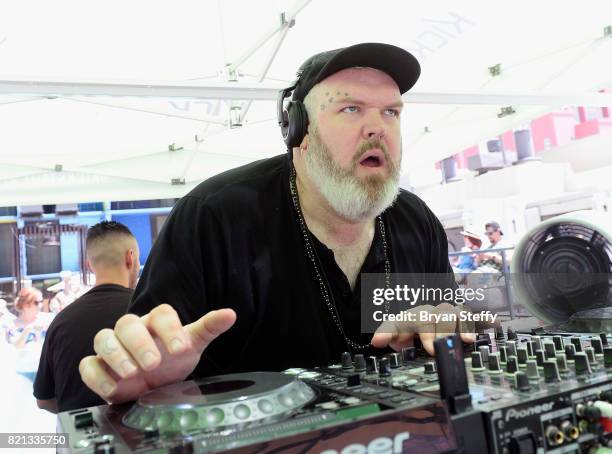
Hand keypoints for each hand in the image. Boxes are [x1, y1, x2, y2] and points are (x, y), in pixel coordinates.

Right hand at [79, 304, 235, 403]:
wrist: (153, 384)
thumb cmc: (172, 360)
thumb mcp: (192, 345)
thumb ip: (208, 328)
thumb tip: (231, 314)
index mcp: (156, 322)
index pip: (160, 313)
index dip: (170, 328)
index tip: (181, 349)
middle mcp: (132, 330)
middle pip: (127, 323)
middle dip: (139, 343)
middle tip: (154, 364)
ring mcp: (112, 347)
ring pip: (103, 338)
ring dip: (116, 355)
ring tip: (133, 373)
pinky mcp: (98, 366)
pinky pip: (88, 365)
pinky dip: (97, 376)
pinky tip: (114, 389)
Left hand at [370, 303, 475, 354]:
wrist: (417, 324)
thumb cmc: (407, 331)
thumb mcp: (395, 333)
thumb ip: (387, 335)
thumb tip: (376, 340)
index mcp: (416, 315)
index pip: (418, 319)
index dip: (425, 333)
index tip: (428, 349)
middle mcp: (434, 312)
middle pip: (442, 315)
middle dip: (444, 330)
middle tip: (443, 347)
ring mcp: (449, 315)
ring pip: (458, 314)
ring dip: (464, 326)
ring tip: (469, 340)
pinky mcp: (463, 320)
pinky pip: (475, 317)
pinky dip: (483, 320)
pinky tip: (494, 323)